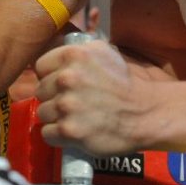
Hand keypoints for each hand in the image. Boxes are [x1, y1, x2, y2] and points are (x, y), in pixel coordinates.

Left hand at [34, 40, 146, 155]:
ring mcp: (67, 106)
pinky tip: (74, 130)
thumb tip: (53, 49)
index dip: (50, 76)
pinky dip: (58, 135)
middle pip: (40, 91)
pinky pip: (47, 134)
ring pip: (43, 113)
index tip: (62, 84)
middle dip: (54, 97)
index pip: (40, 67)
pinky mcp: (69, 131)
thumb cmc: (124, 82)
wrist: (145, 112)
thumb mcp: (103, 51)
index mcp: (73, 55)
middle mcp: (67, 78)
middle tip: (74, 102)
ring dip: (56, 117)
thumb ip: (76, 50)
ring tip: (76, 117)